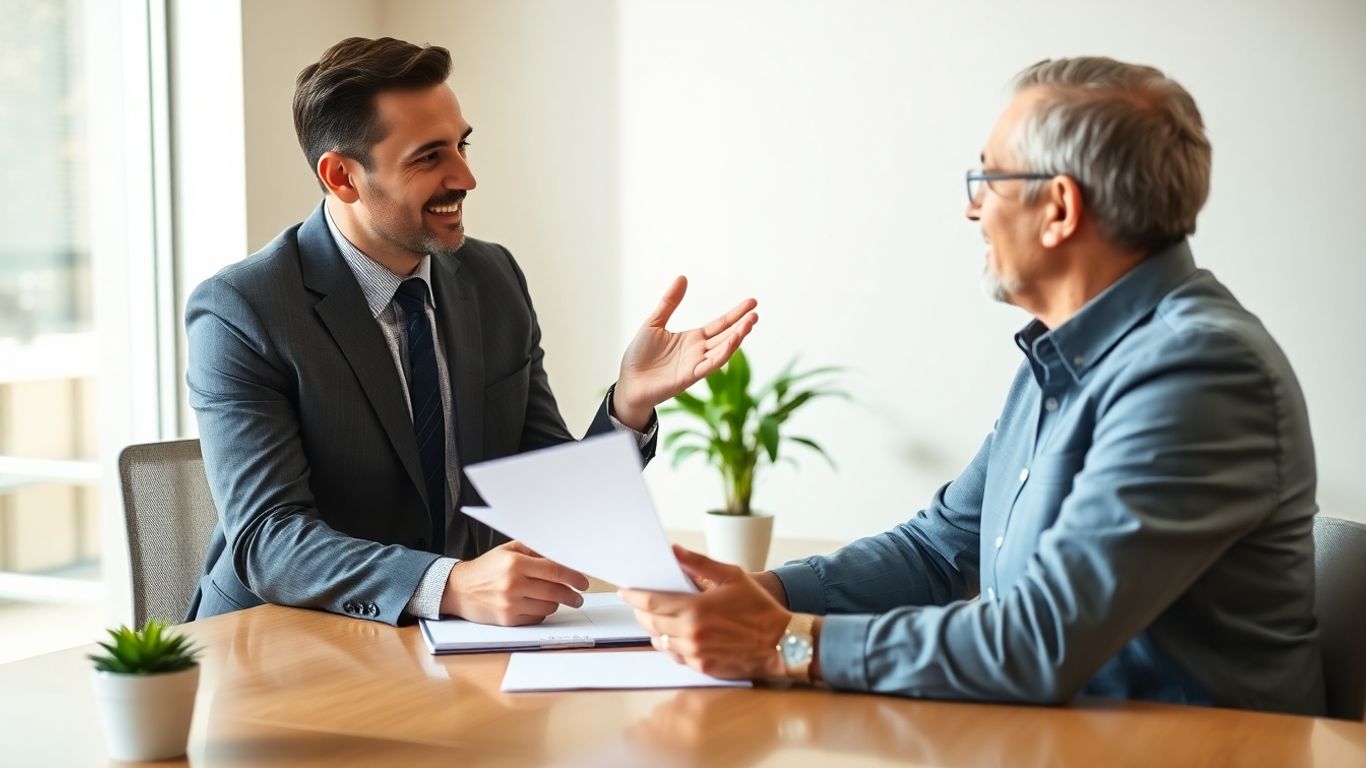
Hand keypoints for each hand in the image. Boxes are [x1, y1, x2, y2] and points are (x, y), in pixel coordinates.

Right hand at [440, 540, 589, 625]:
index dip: (573, 576)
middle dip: (572, 594)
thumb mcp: (508, 550)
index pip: (554, 570)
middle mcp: (513, 584)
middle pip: (555, 591)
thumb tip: (562, 557)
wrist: (459, 589)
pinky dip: (541, 612)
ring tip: (555, 598)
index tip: (583, 582)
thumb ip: (535, 551)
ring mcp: (510, 604)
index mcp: (515, 563)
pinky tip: (536, 605)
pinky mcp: (508, 620)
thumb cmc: (486, 568)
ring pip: (549, 606)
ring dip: (556, 603)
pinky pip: (537, 617)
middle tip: (578, 596)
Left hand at [613, 276, 757, 429]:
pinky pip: (711, 364)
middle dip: (742, 324)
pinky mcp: (690, 376)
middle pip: (726, 335)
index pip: (720, 324)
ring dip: (738, 337)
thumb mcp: (654, 322)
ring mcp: (696, 364)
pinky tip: (734, 340)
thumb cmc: (640, 356)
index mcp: (693, 338)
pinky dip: (724, 353)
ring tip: (750, 323)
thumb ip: (669, 302)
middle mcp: (699, 351)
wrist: (628, 381)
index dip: (736, 314)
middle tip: (755, 312)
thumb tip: (683, 278)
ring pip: (723, 349)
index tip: (752, 303)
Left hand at [619, 544, 789, 678]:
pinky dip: (670, 644)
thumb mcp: (732, 576)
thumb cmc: (759, 607)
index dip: (634, 596)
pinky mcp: (703, 667)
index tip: (624, 591)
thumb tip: (674, 551)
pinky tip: (674, 634)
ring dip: (654, 628)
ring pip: (660, 641)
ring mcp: (696, 653)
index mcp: (696, 609)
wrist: (781, 642)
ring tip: (656, 617)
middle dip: (640, 611)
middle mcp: (691, 634)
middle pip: (651, 623)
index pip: (651, 603)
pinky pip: (676, 655)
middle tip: (638, 602)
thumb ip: (699, 563)